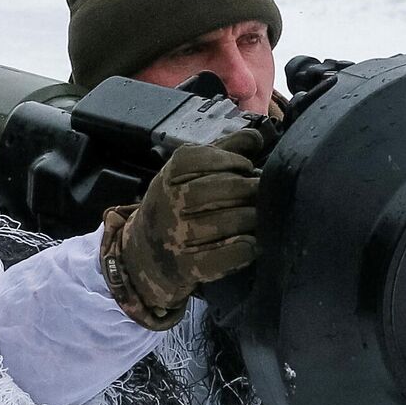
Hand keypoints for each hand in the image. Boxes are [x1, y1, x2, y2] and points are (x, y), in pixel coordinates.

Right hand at [100, 126, 263, 328]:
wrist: (144, 254)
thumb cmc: (175, 204)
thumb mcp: (187, 173)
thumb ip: (223, 150)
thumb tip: (257, 137)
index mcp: (168, 175)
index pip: (200, 158)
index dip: (232, 160)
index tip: (246, 167)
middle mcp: (167, 204)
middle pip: (215, 189)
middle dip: (246, 187)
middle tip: (262, 191)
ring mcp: (175, 236)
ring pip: (221, 222)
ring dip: (249, 217)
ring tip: (260, 216)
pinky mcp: (186, 267)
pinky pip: (219, 258)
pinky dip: (241, 250)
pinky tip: (253, 244)